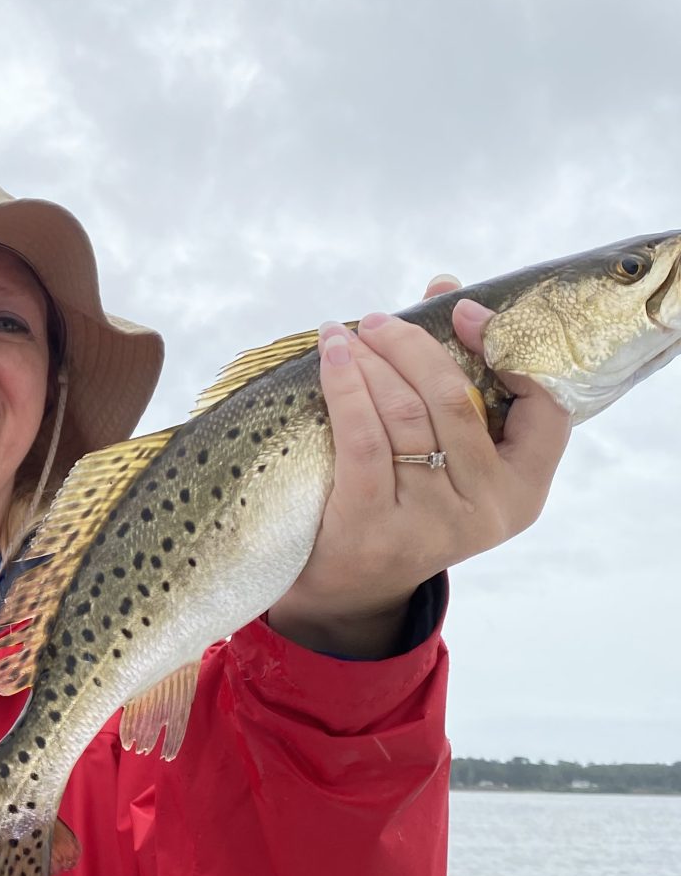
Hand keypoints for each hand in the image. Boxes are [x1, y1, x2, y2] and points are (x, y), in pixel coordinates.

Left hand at [267, 274, 571, 656]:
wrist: (347, 588)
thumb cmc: (404, 502)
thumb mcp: (446, 453)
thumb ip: (458, 376)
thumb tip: (445, 286)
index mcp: (522, 489)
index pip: (545, 406)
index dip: (505, 349)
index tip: (463, 311)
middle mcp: (487, 509)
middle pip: (455, 399)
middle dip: (413, 346)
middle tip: (380, 320)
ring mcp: (431, 523)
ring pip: (405, 414)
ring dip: (371, 361)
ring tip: (346, 335)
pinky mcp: (374, 527)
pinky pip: (362, 440)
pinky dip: (345, 387)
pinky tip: (331, 358)